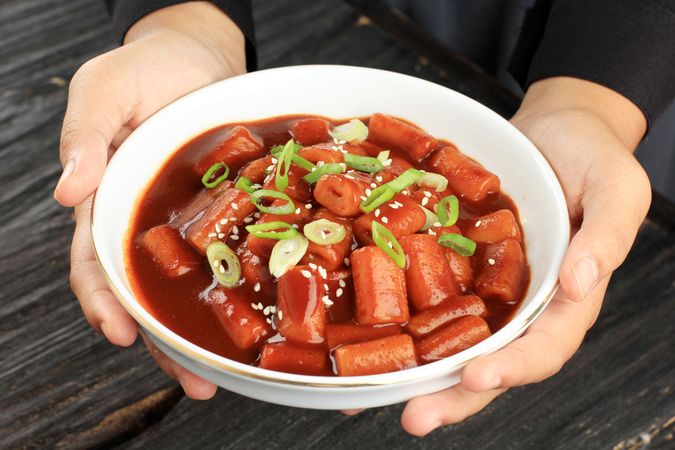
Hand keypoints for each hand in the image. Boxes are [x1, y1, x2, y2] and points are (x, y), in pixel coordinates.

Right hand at [55, 2, 245, 398]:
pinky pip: (246, 247)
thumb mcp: (104, 90)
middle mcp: (151, 224)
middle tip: (195, 381)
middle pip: (153, 291)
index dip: (105, 301)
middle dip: (167, 340)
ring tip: (236, 368)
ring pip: (202, 283)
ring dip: (213, 327)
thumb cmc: (144, 67)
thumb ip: (85, 137)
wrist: (199, 53)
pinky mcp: (237, 208)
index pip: (96, 263)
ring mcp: (196, 221)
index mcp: (110, 203)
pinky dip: (255, 279)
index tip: (121, 333)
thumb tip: (67, 193)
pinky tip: (276, 306)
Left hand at [397, 77, 650, 434]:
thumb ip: (608, 236)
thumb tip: (581, 284)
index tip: (476, 377)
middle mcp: (520, 303)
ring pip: (450, 339)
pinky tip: (363, 334)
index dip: (512, 367)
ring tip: (373, 393)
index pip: (543, 347)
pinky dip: (398, 317)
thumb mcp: (618, 188)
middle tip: (413, 417)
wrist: (554, 129)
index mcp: (566, 298)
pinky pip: (426, 294)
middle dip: (453, 395)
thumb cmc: (594, 157)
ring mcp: (484, 287)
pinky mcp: (454, 264)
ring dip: (415, 371)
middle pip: (489, 361)